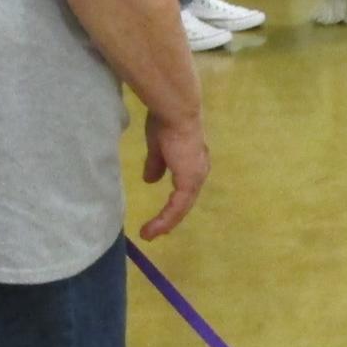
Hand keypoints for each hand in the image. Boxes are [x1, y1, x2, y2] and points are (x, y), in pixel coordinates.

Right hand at [140, 111, 209, 240]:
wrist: (175, 112)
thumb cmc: (166, 122)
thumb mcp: (158, 147)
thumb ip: (156, 164)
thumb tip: (150, 180)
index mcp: (192, 164)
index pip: (184, 189)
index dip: (173, 202)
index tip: (161, 214)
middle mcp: (198, 173)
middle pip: (184, 202)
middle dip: (170, 217)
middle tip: (154, 230)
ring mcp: (195, 179)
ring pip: (181, 208)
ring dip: (165, 223)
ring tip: (149, 234)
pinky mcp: (189, 183)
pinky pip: (177, 207)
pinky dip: (166, 220)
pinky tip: (154, 229)